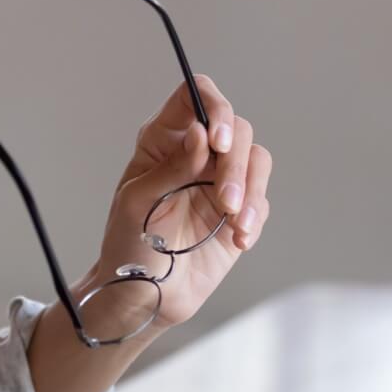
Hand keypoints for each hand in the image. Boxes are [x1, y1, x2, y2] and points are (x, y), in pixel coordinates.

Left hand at [84, 75, 271, 330]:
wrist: (145, 295)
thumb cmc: (129, 244)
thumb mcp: (139, 202)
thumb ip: (171, 167)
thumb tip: (200, 133)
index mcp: (162, 141)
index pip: (193, 96)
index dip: (214, 107)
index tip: (219, 141)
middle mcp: (195, 153)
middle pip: (236, 128)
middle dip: (235, 164)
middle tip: (225, 200)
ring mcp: (219, 181)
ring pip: (256, 159)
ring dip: (251, 189)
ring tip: (234, 222)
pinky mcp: (239, 211)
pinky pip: (262, 199)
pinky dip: (255, 216)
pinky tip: (238, 239)